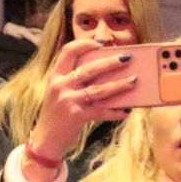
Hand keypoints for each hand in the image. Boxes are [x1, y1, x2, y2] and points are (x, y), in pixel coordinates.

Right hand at [25, 40, 136, 167]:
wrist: (45, 139)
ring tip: (134, 80)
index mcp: (55, 76)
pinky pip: (102, 112)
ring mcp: (68, 101)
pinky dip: (116, 112)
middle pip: (89, 69)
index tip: (100, 42)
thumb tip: (107, 73)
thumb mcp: (59, 92)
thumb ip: (74, 81)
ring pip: (99, 90)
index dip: (83, 44)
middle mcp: (60, 86)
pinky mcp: (77, 116)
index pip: (67, 52)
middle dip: (110, 62)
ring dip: (119, 85)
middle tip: (127, 58)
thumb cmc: (58, 113)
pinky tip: (127, 111)